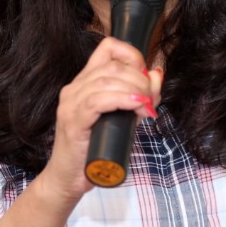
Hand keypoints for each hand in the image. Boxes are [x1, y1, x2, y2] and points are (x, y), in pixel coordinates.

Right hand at [39, 37, 161, 204]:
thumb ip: (137, 98)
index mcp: (85, 82)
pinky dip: (122, 99)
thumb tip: (156, 76)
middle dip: (140, 78)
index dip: (132, 55)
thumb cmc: (94, 150)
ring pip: (106, 81)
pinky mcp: (72, 121)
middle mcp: (75, 88)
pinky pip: (97, 101)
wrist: (69, 179)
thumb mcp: (123, 118)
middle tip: (152, 97)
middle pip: (113, 66)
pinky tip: (136, 104)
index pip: (107, 48)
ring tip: (147, 104)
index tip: (146, 75)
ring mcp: (70, 103)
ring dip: (135, 88)